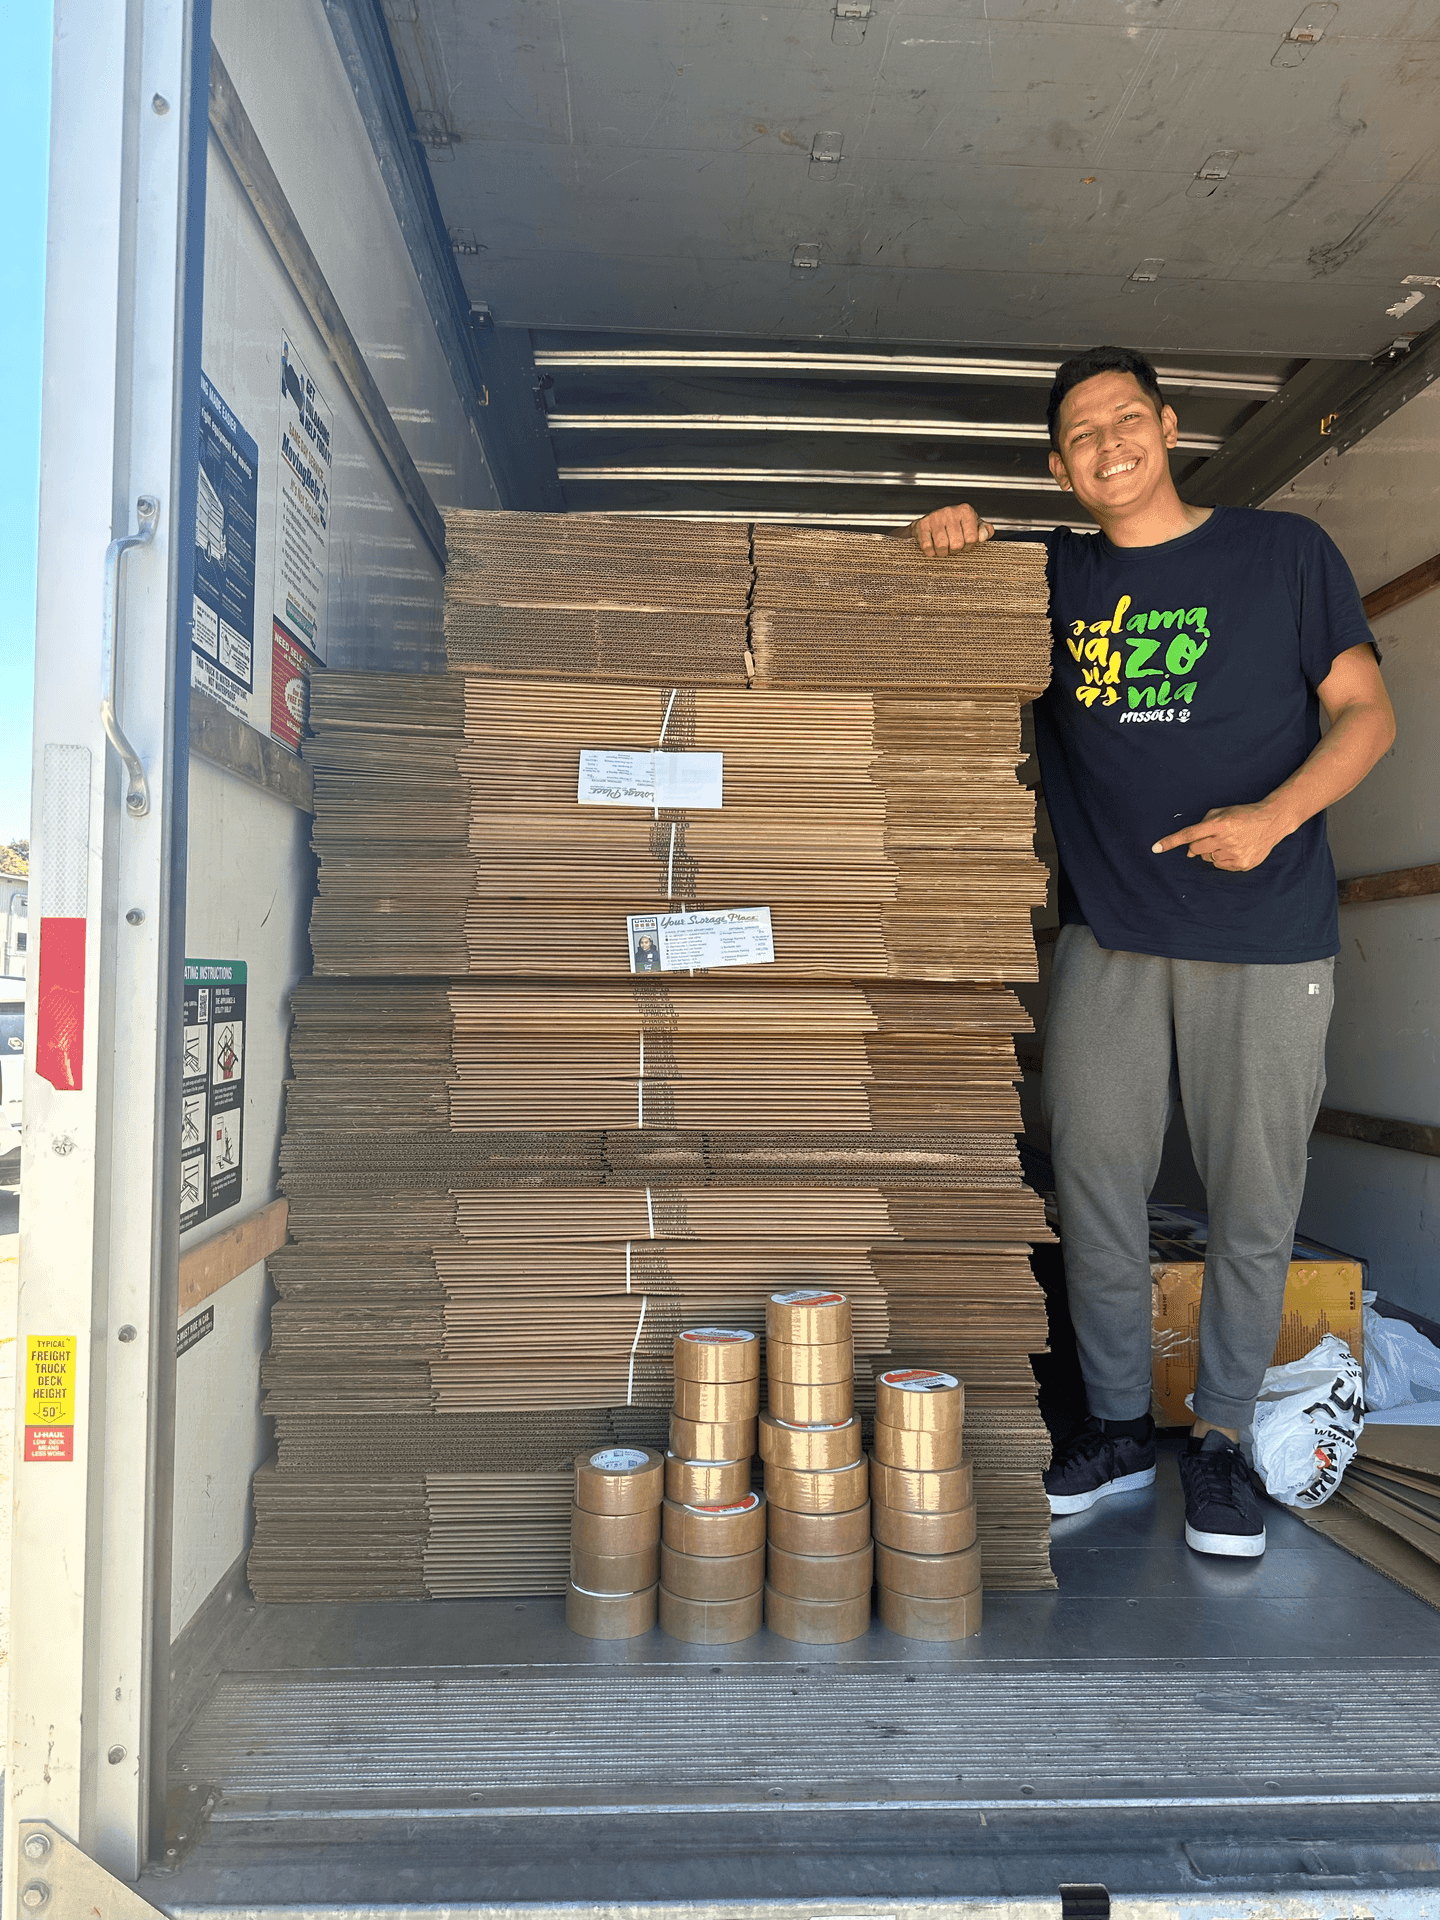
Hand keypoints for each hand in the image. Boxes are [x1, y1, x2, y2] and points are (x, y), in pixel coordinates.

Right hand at [910, 503, 992, 556]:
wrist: (931, 520)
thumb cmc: (955, 525)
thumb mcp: (974, 525)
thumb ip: (985, 531)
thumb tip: (983, 536)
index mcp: (965, 511)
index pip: (972, 538)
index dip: (968, 546)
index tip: (964, 543)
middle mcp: (950, 511)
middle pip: (957, 544)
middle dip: (955, 550)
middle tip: (952, 546)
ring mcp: (935, 517)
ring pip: (942, 546)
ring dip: (942, 552)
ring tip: (944, 547)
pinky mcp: (922, 525)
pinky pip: (927, 546)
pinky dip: (930, 551)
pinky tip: (933, 546)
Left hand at [1151, 802, 1291, 871]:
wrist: (1272, 820)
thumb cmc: (1243, 814)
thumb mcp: (1222, 812)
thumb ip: (1201, 826)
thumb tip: (1188, 851)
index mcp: (1219, 824)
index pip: (1189, 834)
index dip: (1171, 841)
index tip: (1155, 848)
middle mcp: (1226, 839)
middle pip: (1195, 850)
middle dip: (1197, 846)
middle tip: (1212, 838)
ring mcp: (1235, 853)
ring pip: (1208, 859)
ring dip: (1212, 851)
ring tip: (1229, 841)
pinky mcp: (1242, 864)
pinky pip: (1220, 866)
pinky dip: (1223, 859)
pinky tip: (1236, 849)